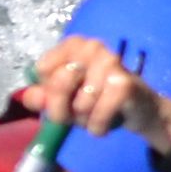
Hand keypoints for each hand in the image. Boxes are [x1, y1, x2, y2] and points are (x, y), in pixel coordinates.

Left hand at [32, 34, 170, 149]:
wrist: (140, 109)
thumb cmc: (98, 99)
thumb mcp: (66, 99)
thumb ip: (44, 96)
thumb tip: (29, 97)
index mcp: (73, 44)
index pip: (42, 70)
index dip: (49, 92)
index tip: (64, 96)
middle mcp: (92, 46)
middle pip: (58, 84)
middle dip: (64, 110)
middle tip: (79, 112)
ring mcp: (110, 62)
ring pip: (79, 104)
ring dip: (85, 120)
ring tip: (98, 113)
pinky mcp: (124, 83)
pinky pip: (98, 115)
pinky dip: (99, 127)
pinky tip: (107, 122)